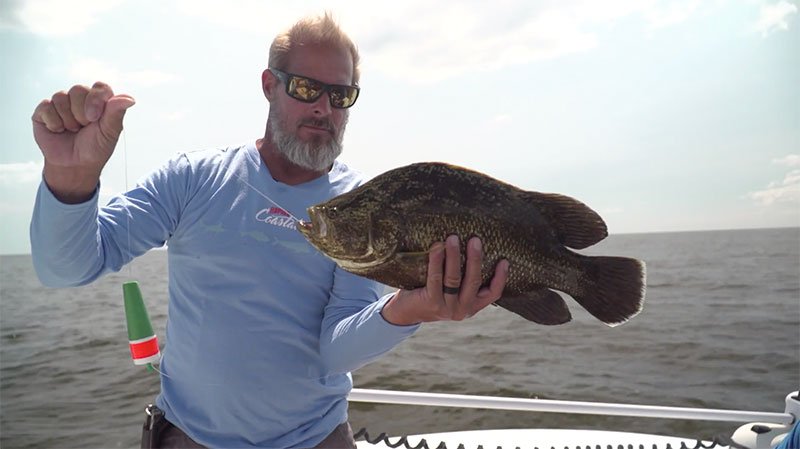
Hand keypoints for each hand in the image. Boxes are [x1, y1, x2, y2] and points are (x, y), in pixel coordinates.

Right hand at [31, 82, 134, 202]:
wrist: (74, 165)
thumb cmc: (95, 148)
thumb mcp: (109, 133)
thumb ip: (116, 114)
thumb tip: (130, 99)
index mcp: (99, 101)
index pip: (100, 87)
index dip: (96, 100)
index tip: (94, 118)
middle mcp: (80, 98)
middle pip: (78, 89)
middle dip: (81, 113)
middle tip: (83, 127)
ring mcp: (62, 103)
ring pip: (60, 97)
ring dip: (68, 120)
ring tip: (72, 130)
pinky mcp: (44, 110)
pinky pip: (46, 106)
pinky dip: (54, 122)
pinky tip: (58, 130)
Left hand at [381, 235, 508, 325]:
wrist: (405, 312)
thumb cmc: (431, 292)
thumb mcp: (452, 289)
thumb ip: (463, 277)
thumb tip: (473, 244)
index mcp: (472, 306)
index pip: (493, 293)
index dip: (501, 278)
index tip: (505, 260)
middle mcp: (463, 309)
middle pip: (474, 281)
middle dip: (475, 258)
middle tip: (475, 239)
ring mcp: (447, 308)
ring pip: (454, 278)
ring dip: (454, 256)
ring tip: (453, 238)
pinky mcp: (432, 303)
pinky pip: (435, 278)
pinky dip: (437, 261)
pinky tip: (437, 247)